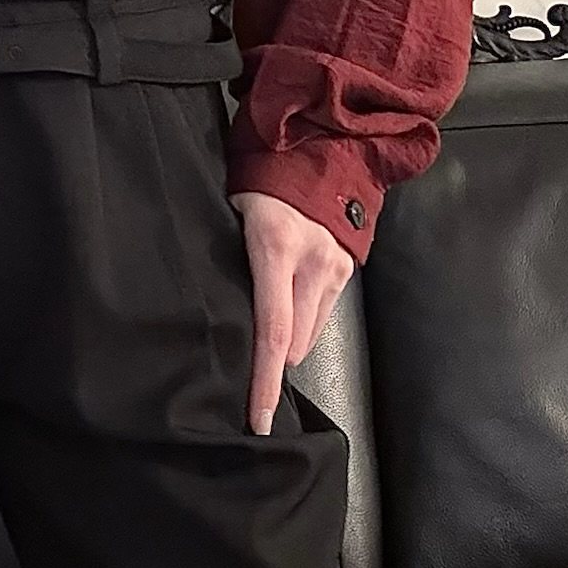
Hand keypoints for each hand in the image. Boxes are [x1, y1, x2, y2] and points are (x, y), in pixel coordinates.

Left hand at [227, 191, 355, 435]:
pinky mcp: (347, 271)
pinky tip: (289, 305)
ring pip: (309, 335)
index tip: (258, 416)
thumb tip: (220, 312)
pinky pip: (322, 315)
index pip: (272, 330)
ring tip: (266, 324)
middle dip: (270, 362)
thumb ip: (232, 261)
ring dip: (288, 341)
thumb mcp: (232, 214)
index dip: (264, 380)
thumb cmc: (261, 180)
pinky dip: (303, 322)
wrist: (320, 151)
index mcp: (275, 248)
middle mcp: (312, 263)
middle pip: (293, 343)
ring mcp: (334, 268)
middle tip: (245, 367)